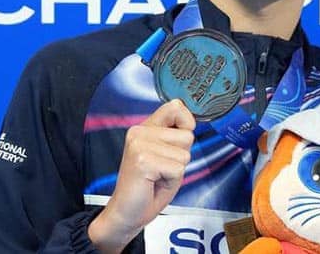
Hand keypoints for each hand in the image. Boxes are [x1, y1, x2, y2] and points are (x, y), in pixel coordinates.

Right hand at [88, 100, 195, 252]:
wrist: (128, 212)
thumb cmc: (149, 185)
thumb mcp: (166, 153)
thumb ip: (175, 135)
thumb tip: (191, 122)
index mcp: (145, 127)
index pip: (176, 106)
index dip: (186, 123)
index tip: (177, 143)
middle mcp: (139, 132)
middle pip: (187, 135)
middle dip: (181, 156)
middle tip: (162, 169)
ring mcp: (139, 146)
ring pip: (184, 154)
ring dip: (176, 169)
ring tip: (158, 176)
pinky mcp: (143, 162)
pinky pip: (178, 169)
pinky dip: (172, 180)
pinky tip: (154, 183)